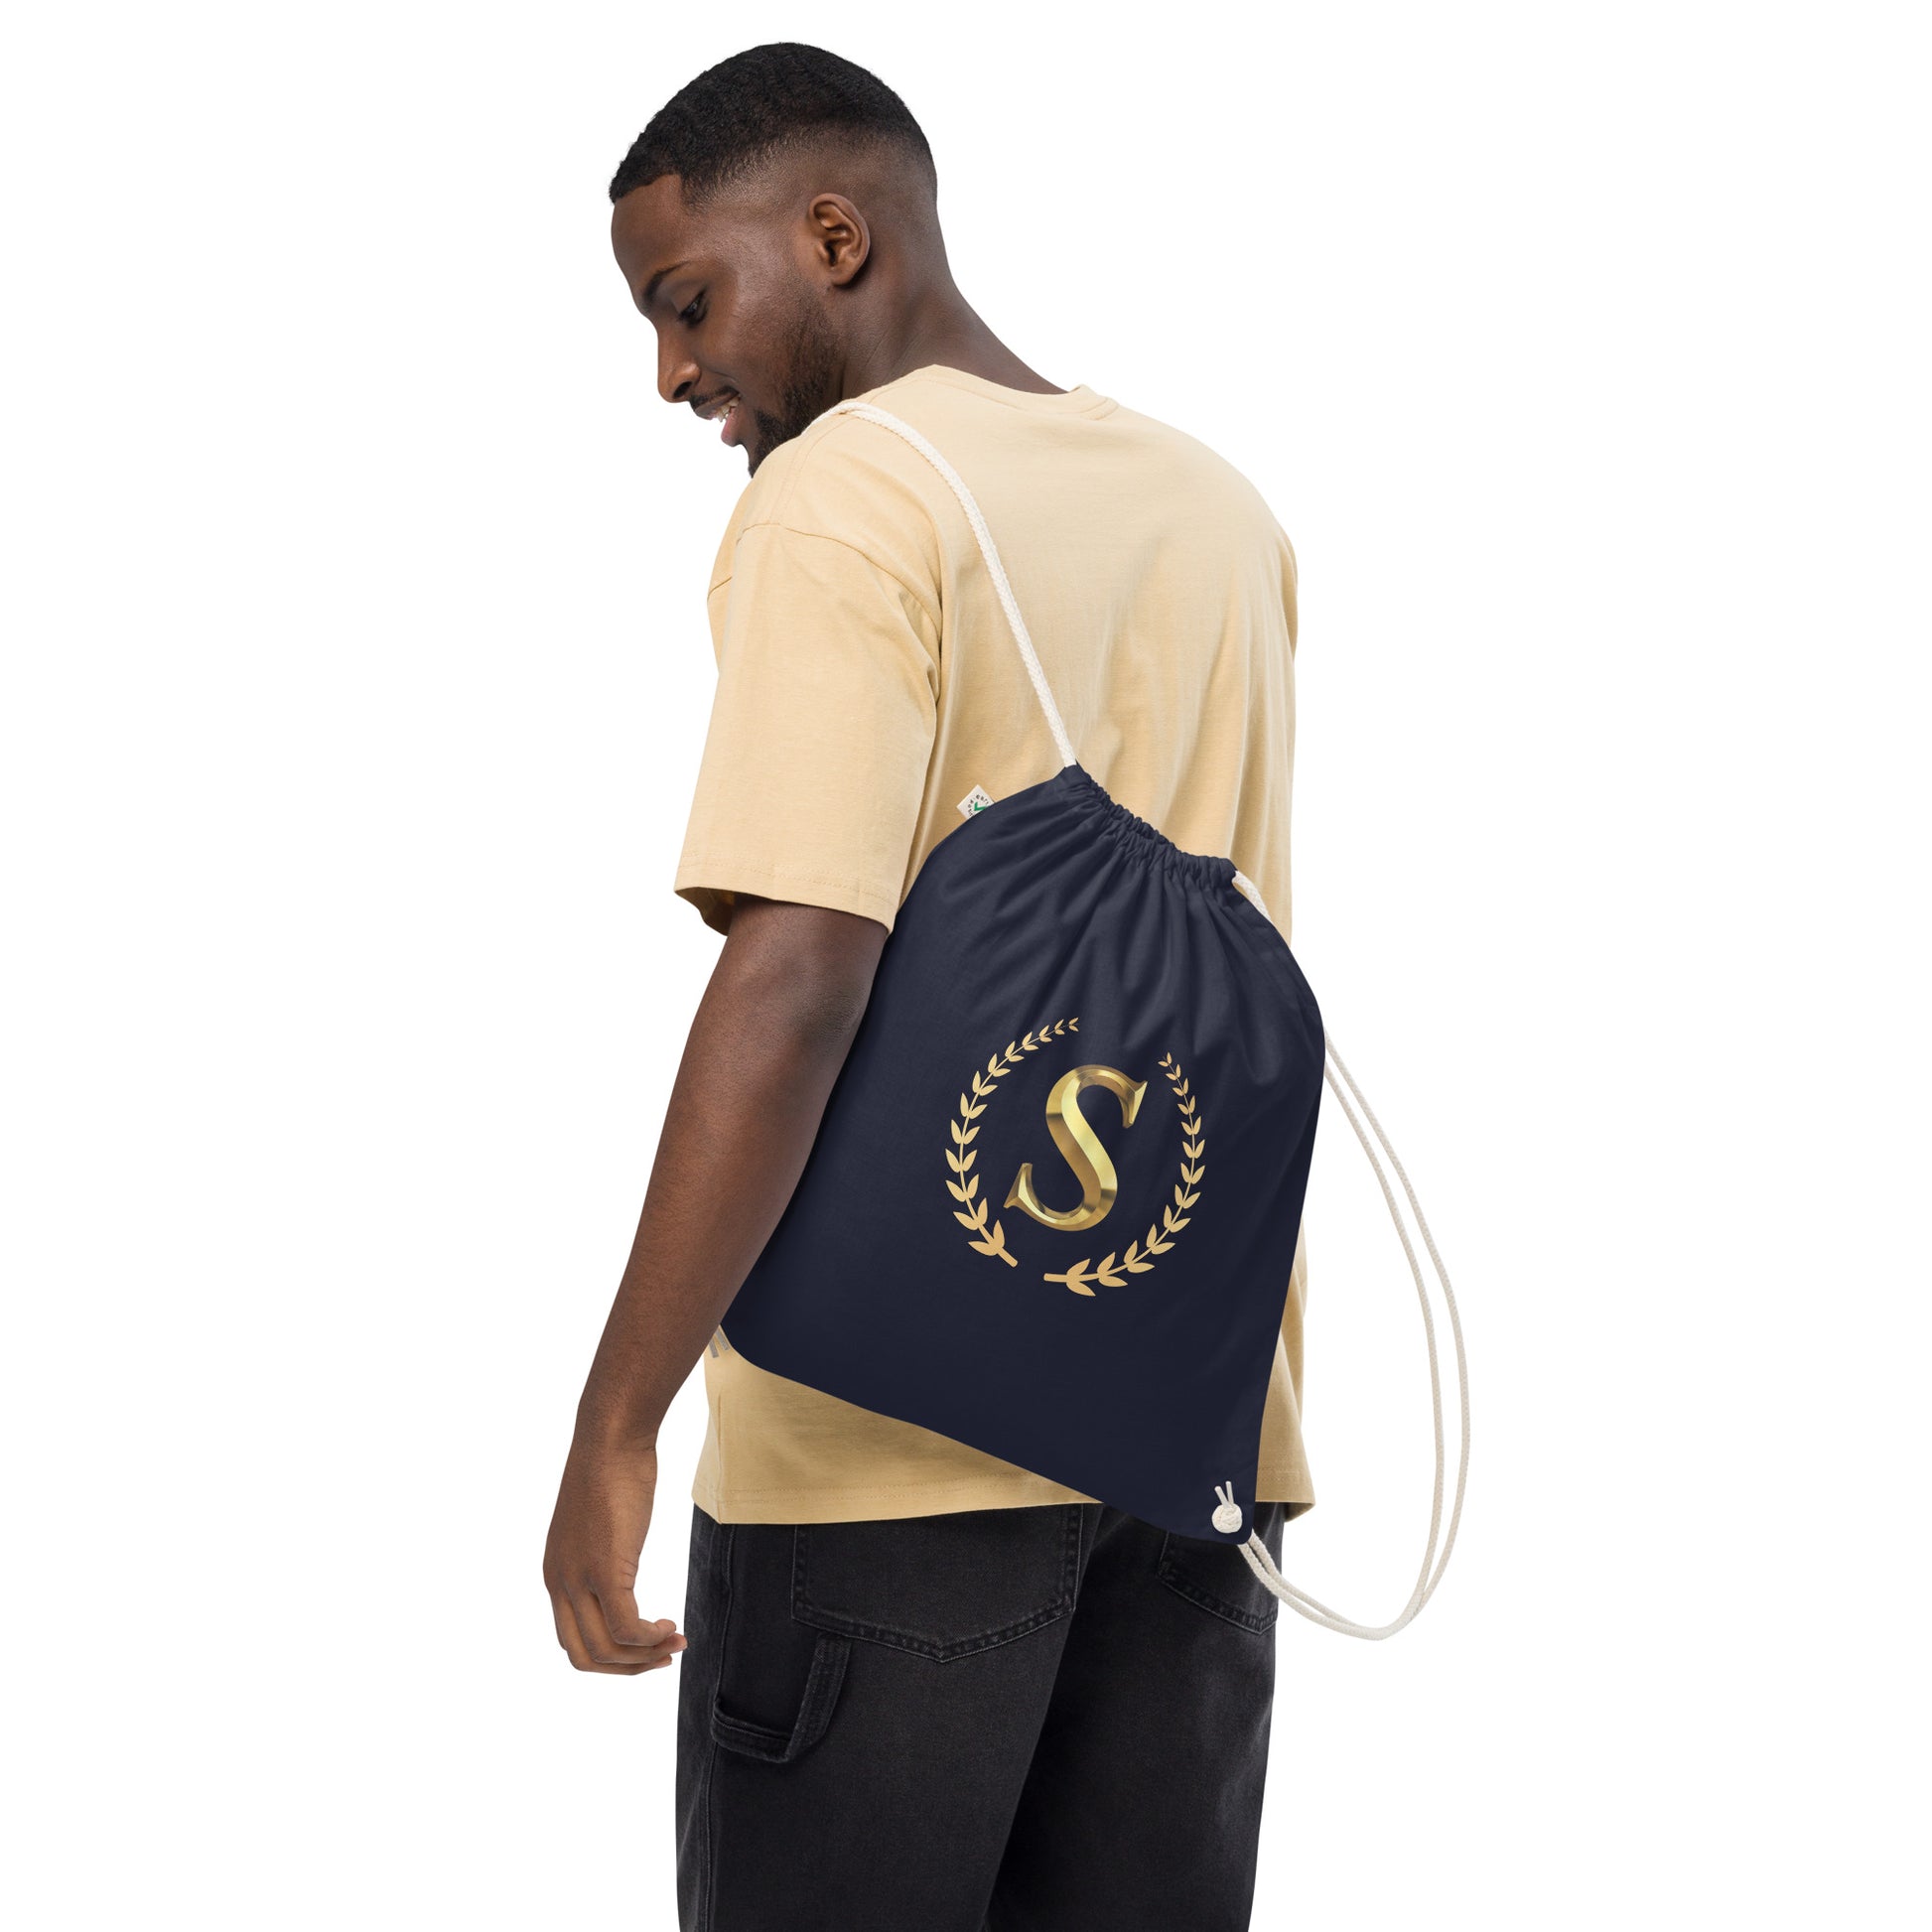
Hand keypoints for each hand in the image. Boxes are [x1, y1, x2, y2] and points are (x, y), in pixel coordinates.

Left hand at [543, 1438, 688, 1675]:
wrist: (612, 1437)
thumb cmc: (611, 1469)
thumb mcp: (597, 1524)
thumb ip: (600, 1555)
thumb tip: (619, 1569)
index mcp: (554, 1573)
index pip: (571, 1638)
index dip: (610, 1653)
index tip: (644, 1644)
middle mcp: (558, 1582)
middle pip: (583, 1655)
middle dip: (625, 1667)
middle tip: (662, 1656)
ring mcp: (578, 1578)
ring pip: (605, 1649)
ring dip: (644, 1656)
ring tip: (675, 1642)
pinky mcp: (604, 1570)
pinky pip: (626, 1627)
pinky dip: (650, 1637)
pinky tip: (670, 1626)